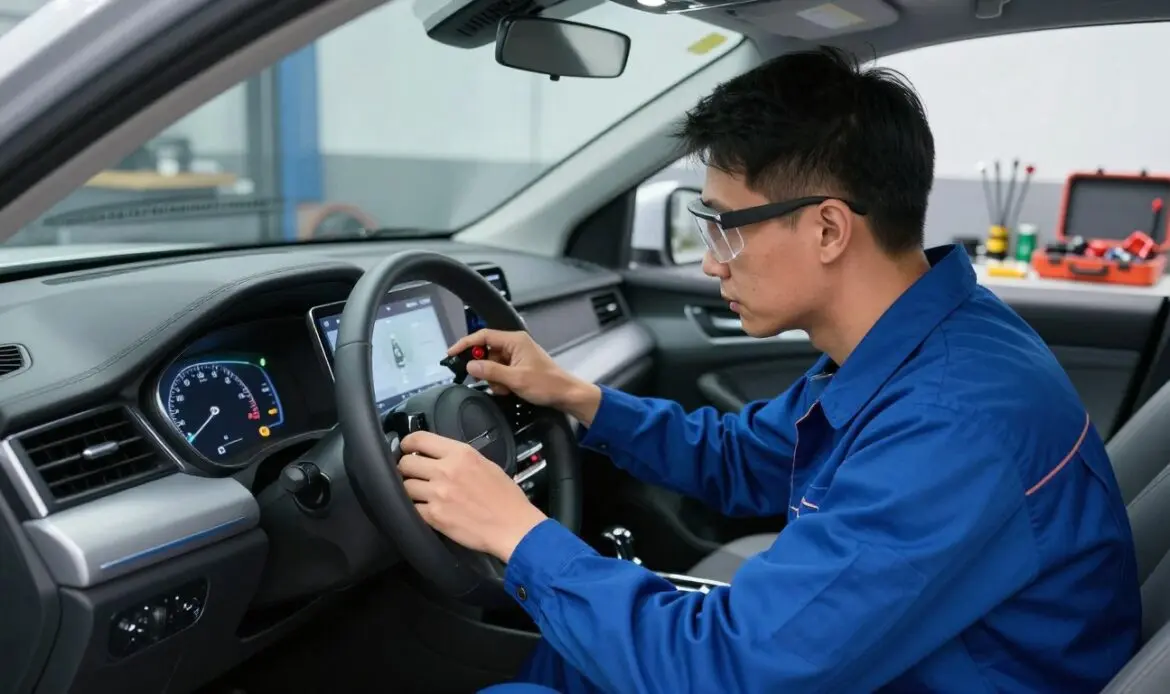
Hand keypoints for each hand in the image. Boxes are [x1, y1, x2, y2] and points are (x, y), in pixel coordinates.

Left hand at [398, 430, 546, 561]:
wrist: (513, 526)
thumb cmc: (505, 498)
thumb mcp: (486, 464)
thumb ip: (460, 458)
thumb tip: (438, 456)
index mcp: (460, 454)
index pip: (419, 439)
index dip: (408, 443)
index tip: (407, 449)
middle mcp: (446, 471)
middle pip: (406, 463)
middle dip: (407, 469)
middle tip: (413, 474)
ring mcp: (438, 494)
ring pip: (405, 487)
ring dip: (410, 490)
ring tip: (421, 494)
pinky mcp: (434, 516)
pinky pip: (411, 508)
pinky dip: (416, 509)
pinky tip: (427, 509)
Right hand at [448, 329, 601, 424]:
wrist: (566, 395)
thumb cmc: (546, 384)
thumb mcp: (515, 379)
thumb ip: (491, 371)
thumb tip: (470, 366)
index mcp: (514, 340)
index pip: (483, 336)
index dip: (465, 344)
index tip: (451, 354)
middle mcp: (514, 344)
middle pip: (486, 351)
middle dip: (484, 369)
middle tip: (485, 381)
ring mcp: (516, 355)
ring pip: (492, 364)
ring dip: (494, 378)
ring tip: (506, 388)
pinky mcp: (518, 366)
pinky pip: (500, 371)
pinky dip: (501, 382)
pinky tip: (509, 390)